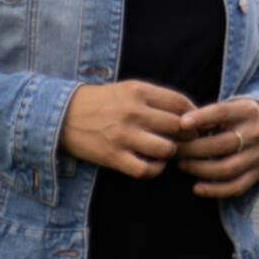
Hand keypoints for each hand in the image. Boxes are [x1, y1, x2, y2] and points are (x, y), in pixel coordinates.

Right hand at [61, 80, 194, 178]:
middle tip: (186, 140)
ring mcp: (123, 135)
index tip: (195, 123)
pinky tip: (153, 164)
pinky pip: (145, 169)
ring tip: (167, 151)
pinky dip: (155, 169)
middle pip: (178, 126)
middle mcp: (133, 111)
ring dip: (171, 153)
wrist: (62, 116)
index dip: (194, 115)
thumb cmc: (101, 102)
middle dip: (187, 135)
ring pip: (166, 149)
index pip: (180, 102)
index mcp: (138, 91)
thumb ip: (156, 98)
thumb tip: (189, 112)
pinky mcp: (113, 156)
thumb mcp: (128, 89)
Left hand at [176, 98, 258, 198]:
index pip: (223, 112)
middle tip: (175, 150)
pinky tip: (196, 188)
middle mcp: (256, 133)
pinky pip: (236, 187)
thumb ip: (206, 116)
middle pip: (221, 144)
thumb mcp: (227, 109)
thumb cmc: (236, 118)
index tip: (181, 124)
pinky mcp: (258, 174)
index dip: (201, 118)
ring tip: (182, 165)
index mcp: (248, 111)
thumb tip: (179, 128)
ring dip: (199, 169)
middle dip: (193, 149)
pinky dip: (214, 190)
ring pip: (227, 169)